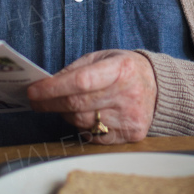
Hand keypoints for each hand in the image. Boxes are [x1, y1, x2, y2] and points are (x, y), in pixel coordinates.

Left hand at [26, 50, 156, 143]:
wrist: (160, 89)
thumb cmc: (125, 70)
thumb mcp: (103, 58)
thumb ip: (76, 69)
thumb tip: (45, 84)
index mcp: (121, 69)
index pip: (81, 82)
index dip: (53, 88)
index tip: (33, 91)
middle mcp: (127, 94)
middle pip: (77, 105)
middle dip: (50, 103)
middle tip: (36, 101)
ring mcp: (129, 117)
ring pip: (82, 122)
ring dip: (66, 115)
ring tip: (65, 105)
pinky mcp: (130, 134)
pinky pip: (94, 135)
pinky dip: (83, 127)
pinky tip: (86, 116)